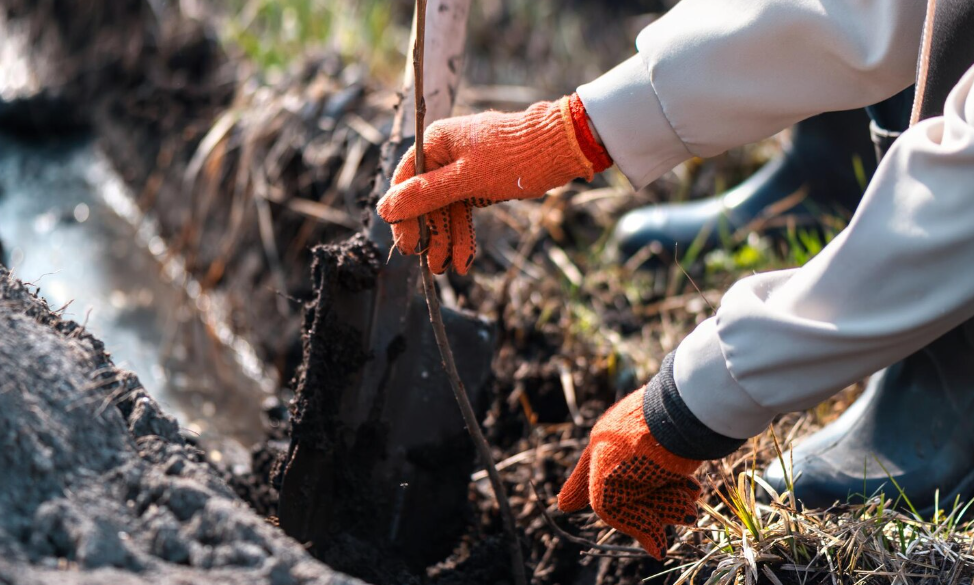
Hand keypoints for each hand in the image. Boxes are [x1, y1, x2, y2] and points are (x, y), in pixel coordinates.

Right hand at [376, 96, 596, 273]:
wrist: (561, 147)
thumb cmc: (514, 157)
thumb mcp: (467, 179)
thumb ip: (426, 194)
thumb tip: (385, 208)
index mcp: (434, 143)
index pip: (405, 183)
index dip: (403, 216)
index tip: (406, 244)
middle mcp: (444, 154)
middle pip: (425, 200)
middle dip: (429, 233)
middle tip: (429, 263)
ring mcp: (462, 168)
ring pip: (445, 209)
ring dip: (447, 239)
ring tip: (448, 268)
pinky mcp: (479, 181)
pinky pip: (463, 209)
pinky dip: (463, 232)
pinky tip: (463, 258)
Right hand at [557, 386, 702, 557]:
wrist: (678, 417)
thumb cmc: (633, 449)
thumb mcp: (606, 487)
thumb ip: (615, 515)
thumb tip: (655, 550)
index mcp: (601, 450)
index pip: (585, 480)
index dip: (575, 493)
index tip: (566, 505)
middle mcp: (625, 451)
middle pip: (631, 496)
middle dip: (650, 514)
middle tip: (666, 529)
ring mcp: (654, 449)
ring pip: (659, 492)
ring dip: (671, 508)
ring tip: (686, 510)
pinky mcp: (680, 448)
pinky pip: (679, 479)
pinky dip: (685, 492)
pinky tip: (691, 491)